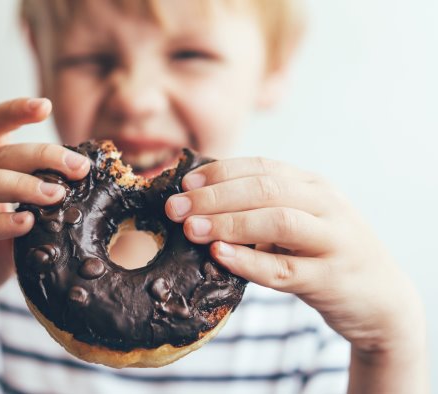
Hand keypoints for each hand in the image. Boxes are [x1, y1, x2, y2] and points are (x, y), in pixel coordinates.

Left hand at [164, 157, 424, 355]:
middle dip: (213, 196)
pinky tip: (219, 255)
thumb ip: (261, 208)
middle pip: (265, 189)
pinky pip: (284, 269)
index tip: (184, 182)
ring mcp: (333, 241)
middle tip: (175, 208)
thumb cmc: (324, 255)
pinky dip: (248, 261)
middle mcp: (326, 205)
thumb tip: (197, 202)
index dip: (219, 172)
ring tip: (191, 229)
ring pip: (277, 222)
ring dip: (228, 222)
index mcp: (313, 185)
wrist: (381, 299)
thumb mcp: (300, 221)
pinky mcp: (331, 279)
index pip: (262, 167)